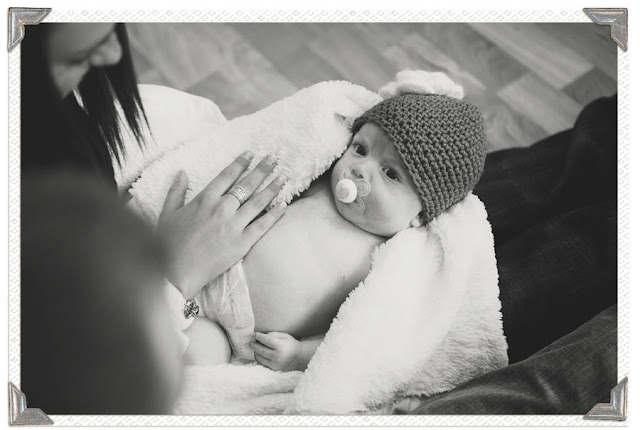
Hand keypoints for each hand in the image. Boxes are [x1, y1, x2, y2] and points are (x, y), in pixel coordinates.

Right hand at [157, 151, 286, 298]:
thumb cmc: (168, 244)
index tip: (251, 154)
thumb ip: (176, 191)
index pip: (227, 175)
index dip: (241, 163)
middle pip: (247, 184)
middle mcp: (221, 209)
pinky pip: (262, 226)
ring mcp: (233, 226)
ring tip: (283, 177)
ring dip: (272, 188)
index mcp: (204, 199)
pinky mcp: (241, 243)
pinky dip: (274, 215)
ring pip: (258, 202)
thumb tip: (182, 172)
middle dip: (262, 169)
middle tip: (274, 158)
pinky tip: (284, 206)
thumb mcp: (167, 213)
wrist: (174, 273)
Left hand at [251, 332, 301, 371]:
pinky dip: (259, 359)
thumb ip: (273, 335)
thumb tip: (261, 336)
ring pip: (260, 358)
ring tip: (254, 348)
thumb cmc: (291, 344)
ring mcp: (275, 364)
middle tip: (251, 342)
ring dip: (255, 352)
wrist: (300, 357)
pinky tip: (259, 354)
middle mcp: (277, 356)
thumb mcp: (284, 336)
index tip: (254, 334)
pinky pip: (262, 364)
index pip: (266, 340)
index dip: (259, 337)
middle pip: (261, 350)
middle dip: (254, 345)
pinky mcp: (274, 369)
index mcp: (281, 346)